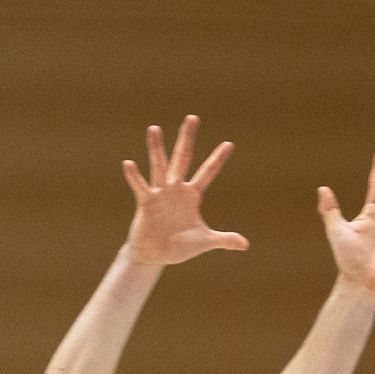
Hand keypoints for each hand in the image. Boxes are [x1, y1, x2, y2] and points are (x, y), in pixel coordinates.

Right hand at [122, 115, 249, 265]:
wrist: (155, 255)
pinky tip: (129, 163)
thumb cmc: (178, 247)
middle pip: (183, 158)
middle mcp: (176, 189)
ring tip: (154, 128)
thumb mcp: (204, 242)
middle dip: (188, 139)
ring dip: (157, 148)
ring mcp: (160, 194)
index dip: (218, 160)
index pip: (207, 173)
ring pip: (159, 166)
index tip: (229, 144)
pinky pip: (141, 187)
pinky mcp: (146, 203)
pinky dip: (135, 176)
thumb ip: (224, 240)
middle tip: (192, 117)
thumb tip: (245, 244)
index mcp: (192, 195)